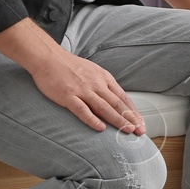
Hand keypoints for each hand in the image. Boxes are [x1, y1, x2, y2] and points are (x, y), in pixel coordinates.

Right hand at [30, 50, 144, 133]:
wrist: (48, 57)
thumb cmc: (70, 66)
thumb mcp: (93, 71)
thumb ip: (104, 85)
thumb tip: (115, 99)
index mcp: (103, 78)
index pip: (122, 97)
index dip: (133, 111)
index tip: (141, 122)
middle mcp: (96, 84)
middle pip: (117, 103)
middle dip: (130, 118)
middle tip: (140, 130)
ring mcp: (82, 90)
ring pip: (104, 107)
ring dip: (117, 120)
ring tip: (127, 130)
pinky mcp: (68, 96)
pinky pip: (82, 109)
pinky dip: (92, 119)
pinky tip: (100, 128)